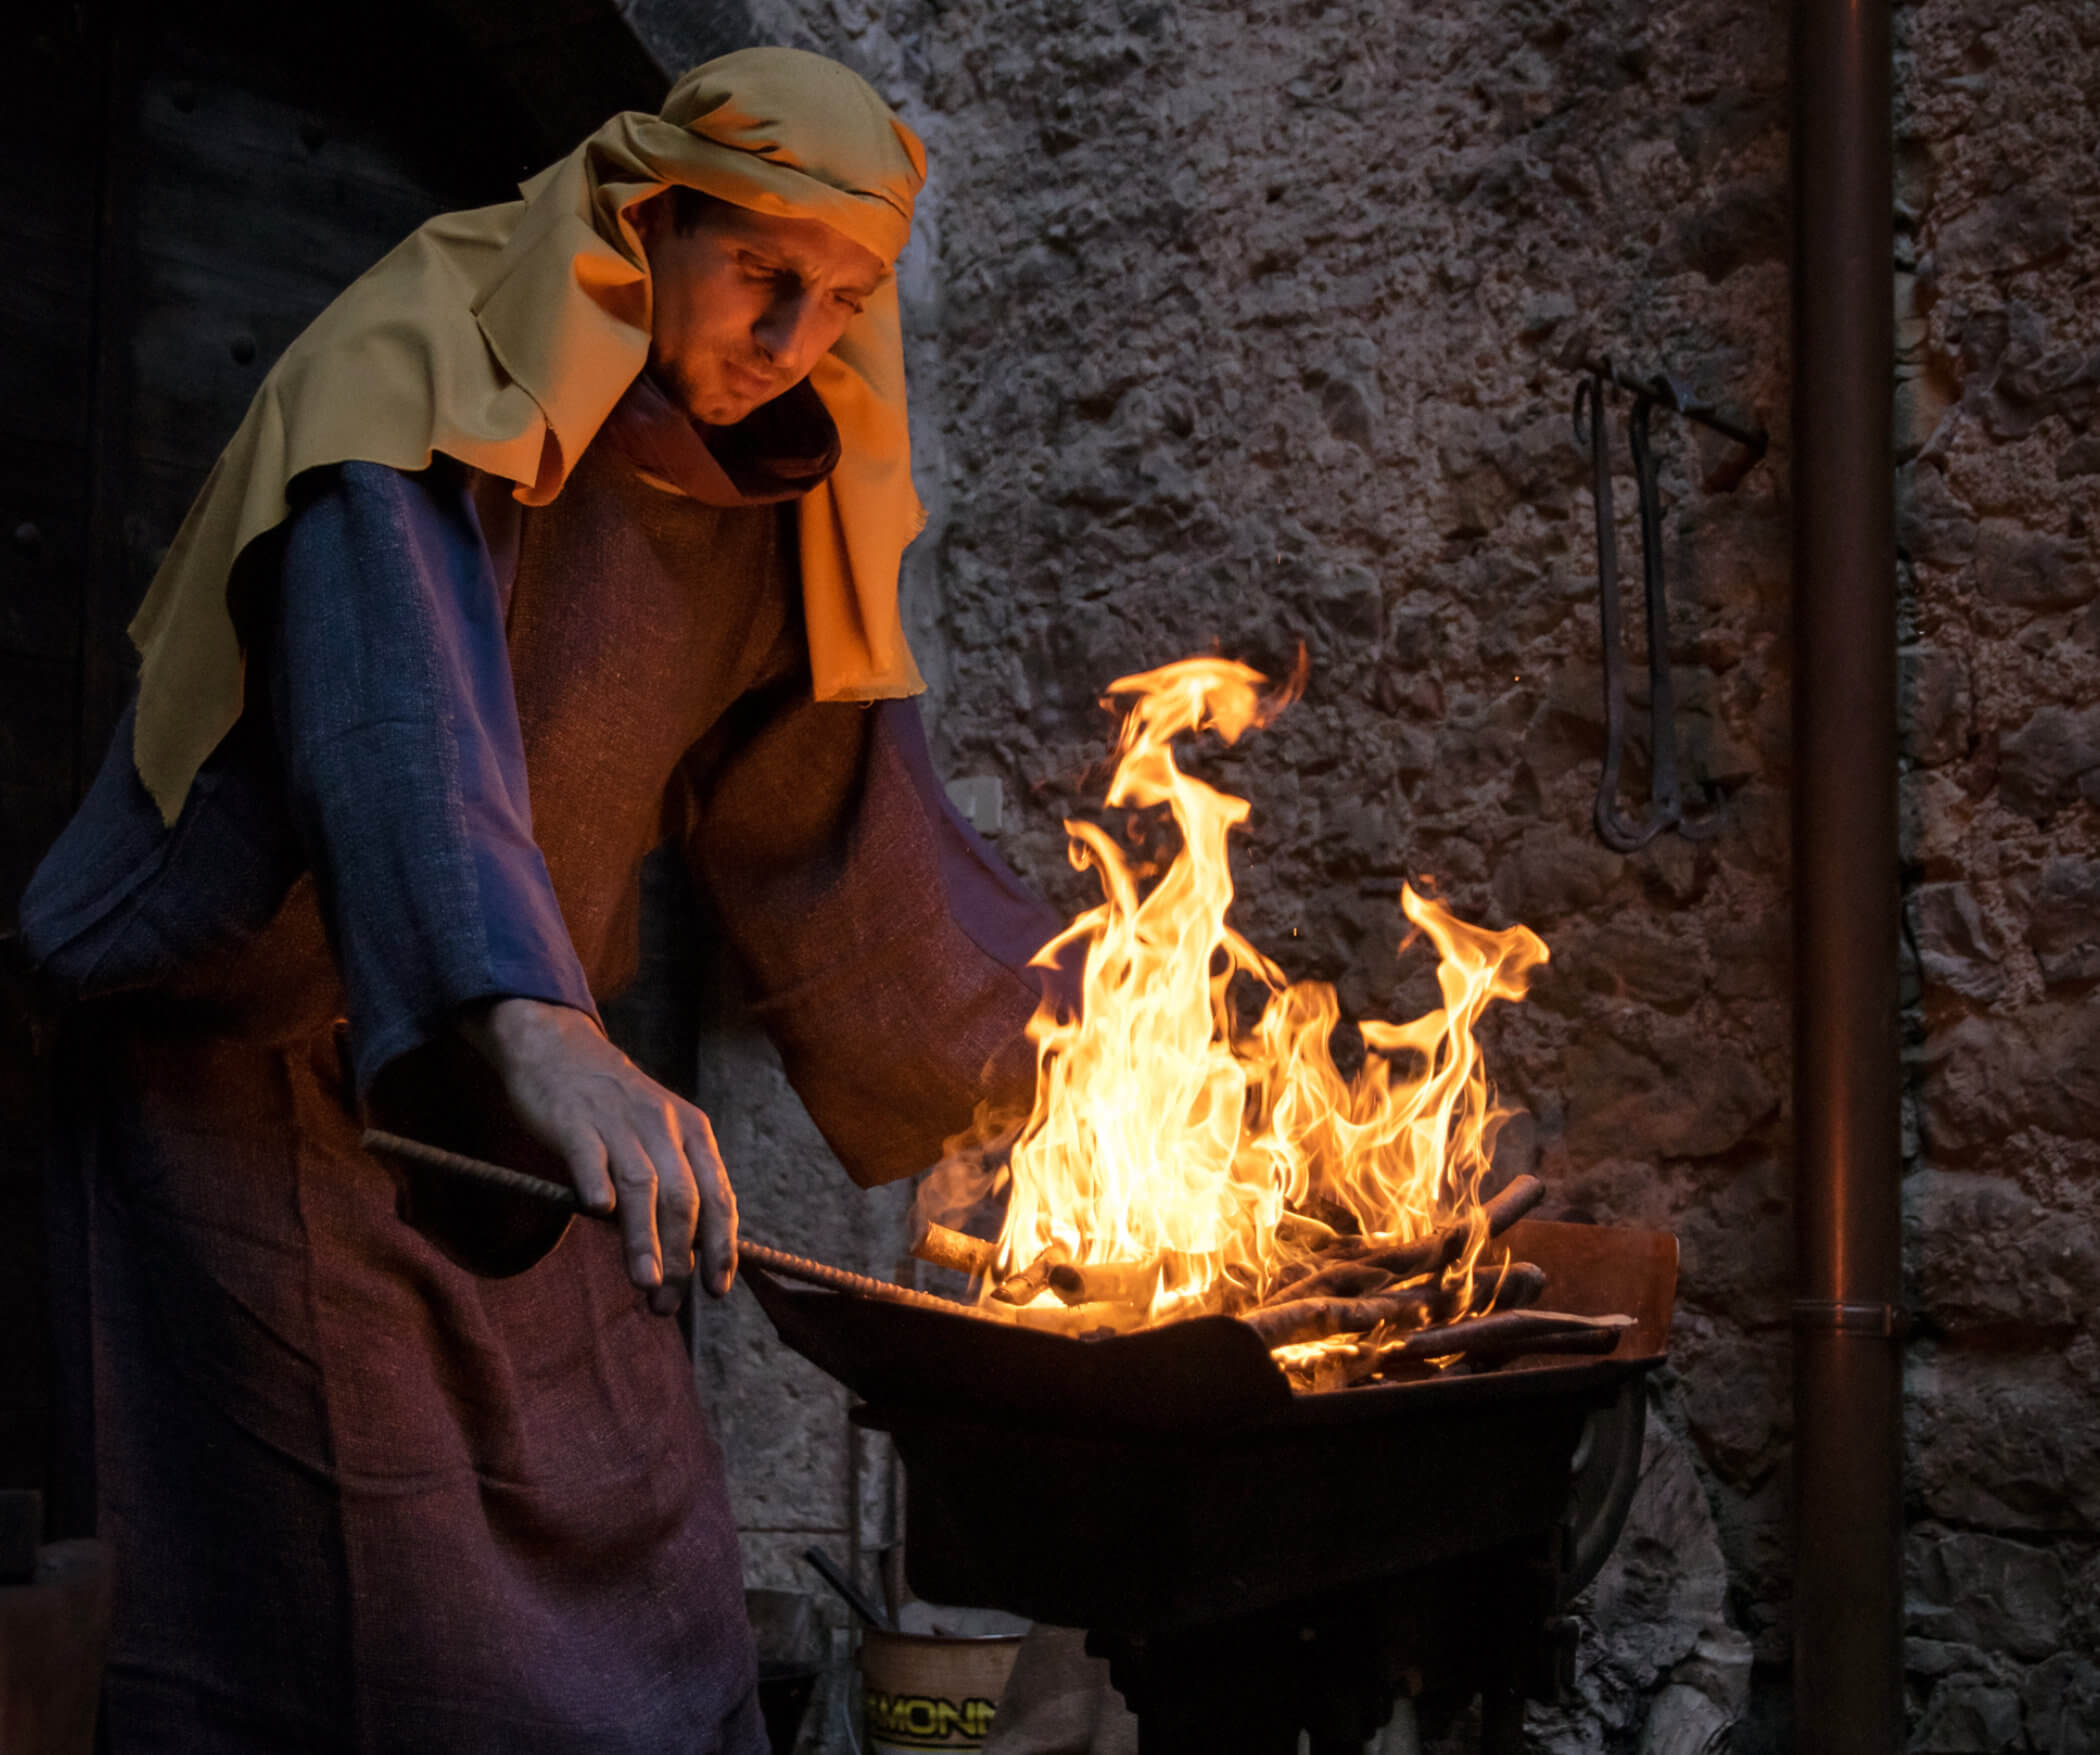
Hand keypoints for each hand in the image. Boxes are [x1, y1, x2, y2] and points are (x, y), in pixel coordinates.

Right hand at [459, 997, 736, 1311]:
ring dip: (645, 1237)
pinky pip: (589, 1154)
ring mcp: (617, 1121)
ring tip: (647, 1281)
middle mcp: (662, 1126)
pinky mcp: (574, 1119)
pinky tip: (597, 1212)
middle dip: (681, 1256)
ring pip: (641, 1184)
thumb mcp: (661, 1134)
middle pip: (681, 1198)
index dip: (721, 1245)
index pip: (718, 1195)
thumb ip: (676, 1184)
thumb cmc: (615, 1107)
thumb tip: (692, 1255)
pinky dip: (596, 1182)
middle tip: (669, 1303)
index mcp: (692, 1132)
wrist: (559, 1048)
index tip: (717, 1289)